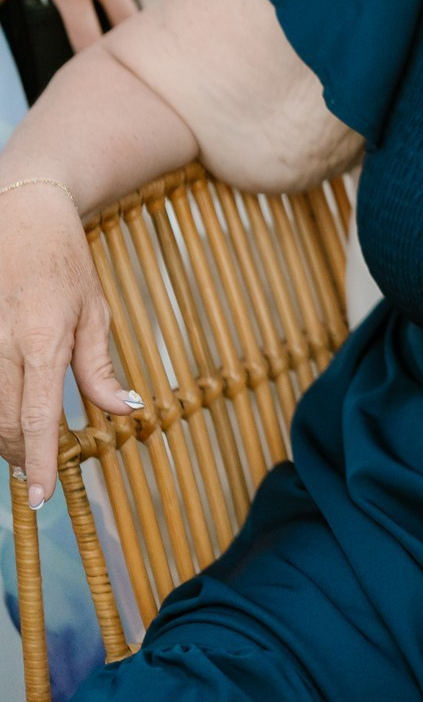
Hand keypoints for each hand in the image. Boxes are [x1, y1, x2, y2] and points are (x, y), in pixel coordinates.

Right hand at [0, 178, 137, 507]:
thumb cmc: (64, 263)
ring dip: (3, 434)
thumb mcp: (94, 311)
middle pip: (4, 421)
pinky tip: (7, 417)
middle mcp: (1, 343)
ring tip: (23, 448)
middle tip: (35, 473)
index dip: (39, 460)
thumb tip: (123, 411)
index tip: (40, 496)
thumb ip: (99, 367)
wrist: (21, 214)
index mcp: (41, 339)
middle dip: (19, 454)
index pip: (38, 416)